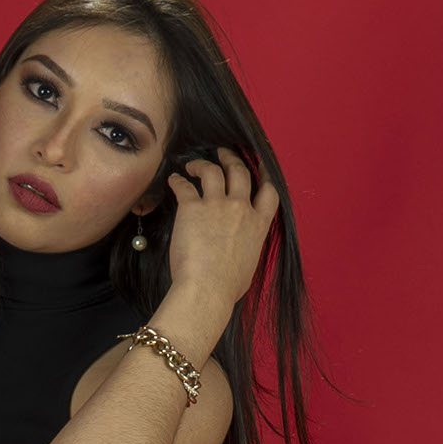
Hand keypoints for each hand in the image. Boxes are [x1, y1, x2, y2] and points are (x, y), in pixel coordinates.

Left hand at [162, 146, 280, 306]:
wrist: (208, 289)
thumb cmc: (228, 287)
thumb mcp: (250, 264)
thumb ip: (249, 246)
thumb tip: (243, 247)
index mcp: (258, 225)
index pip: (269, 192)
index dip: (265, 175)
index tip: (261, 167)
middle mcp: (241, 209)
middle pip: (240, 172)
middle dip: (232, 158)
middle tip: (223, 153)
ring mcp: (217, 206)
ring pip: (214, 170)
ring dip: (204, 163)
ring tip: (194, 164)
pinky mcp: (193, 208)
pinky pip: (185, 186)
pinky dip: (178, 181)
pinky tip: (174, 180)